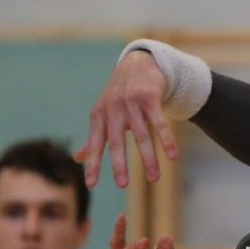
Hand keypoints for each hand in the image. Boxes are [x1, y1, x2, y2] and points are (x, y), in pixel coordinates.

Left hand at [76, 51, 177, 187]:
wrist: (137, 63)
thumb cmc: (117, 95)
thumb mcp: (102, 113)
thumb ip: (93, 137)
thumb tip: (77, 158)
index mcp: (99, 116)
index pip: (95, 144)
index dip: (93, 164)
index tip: (91, 184)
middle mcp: (113, 110)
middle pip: (117, 141)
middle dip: (119, 164)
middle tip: (122, 185)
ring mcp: (132, 103)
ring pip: (141, 135)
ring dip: (149, 159)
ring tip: (154, 179)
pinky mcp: (149, 98)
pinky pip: (159, 123)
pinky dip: (166, 140)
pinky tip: (172, 156)